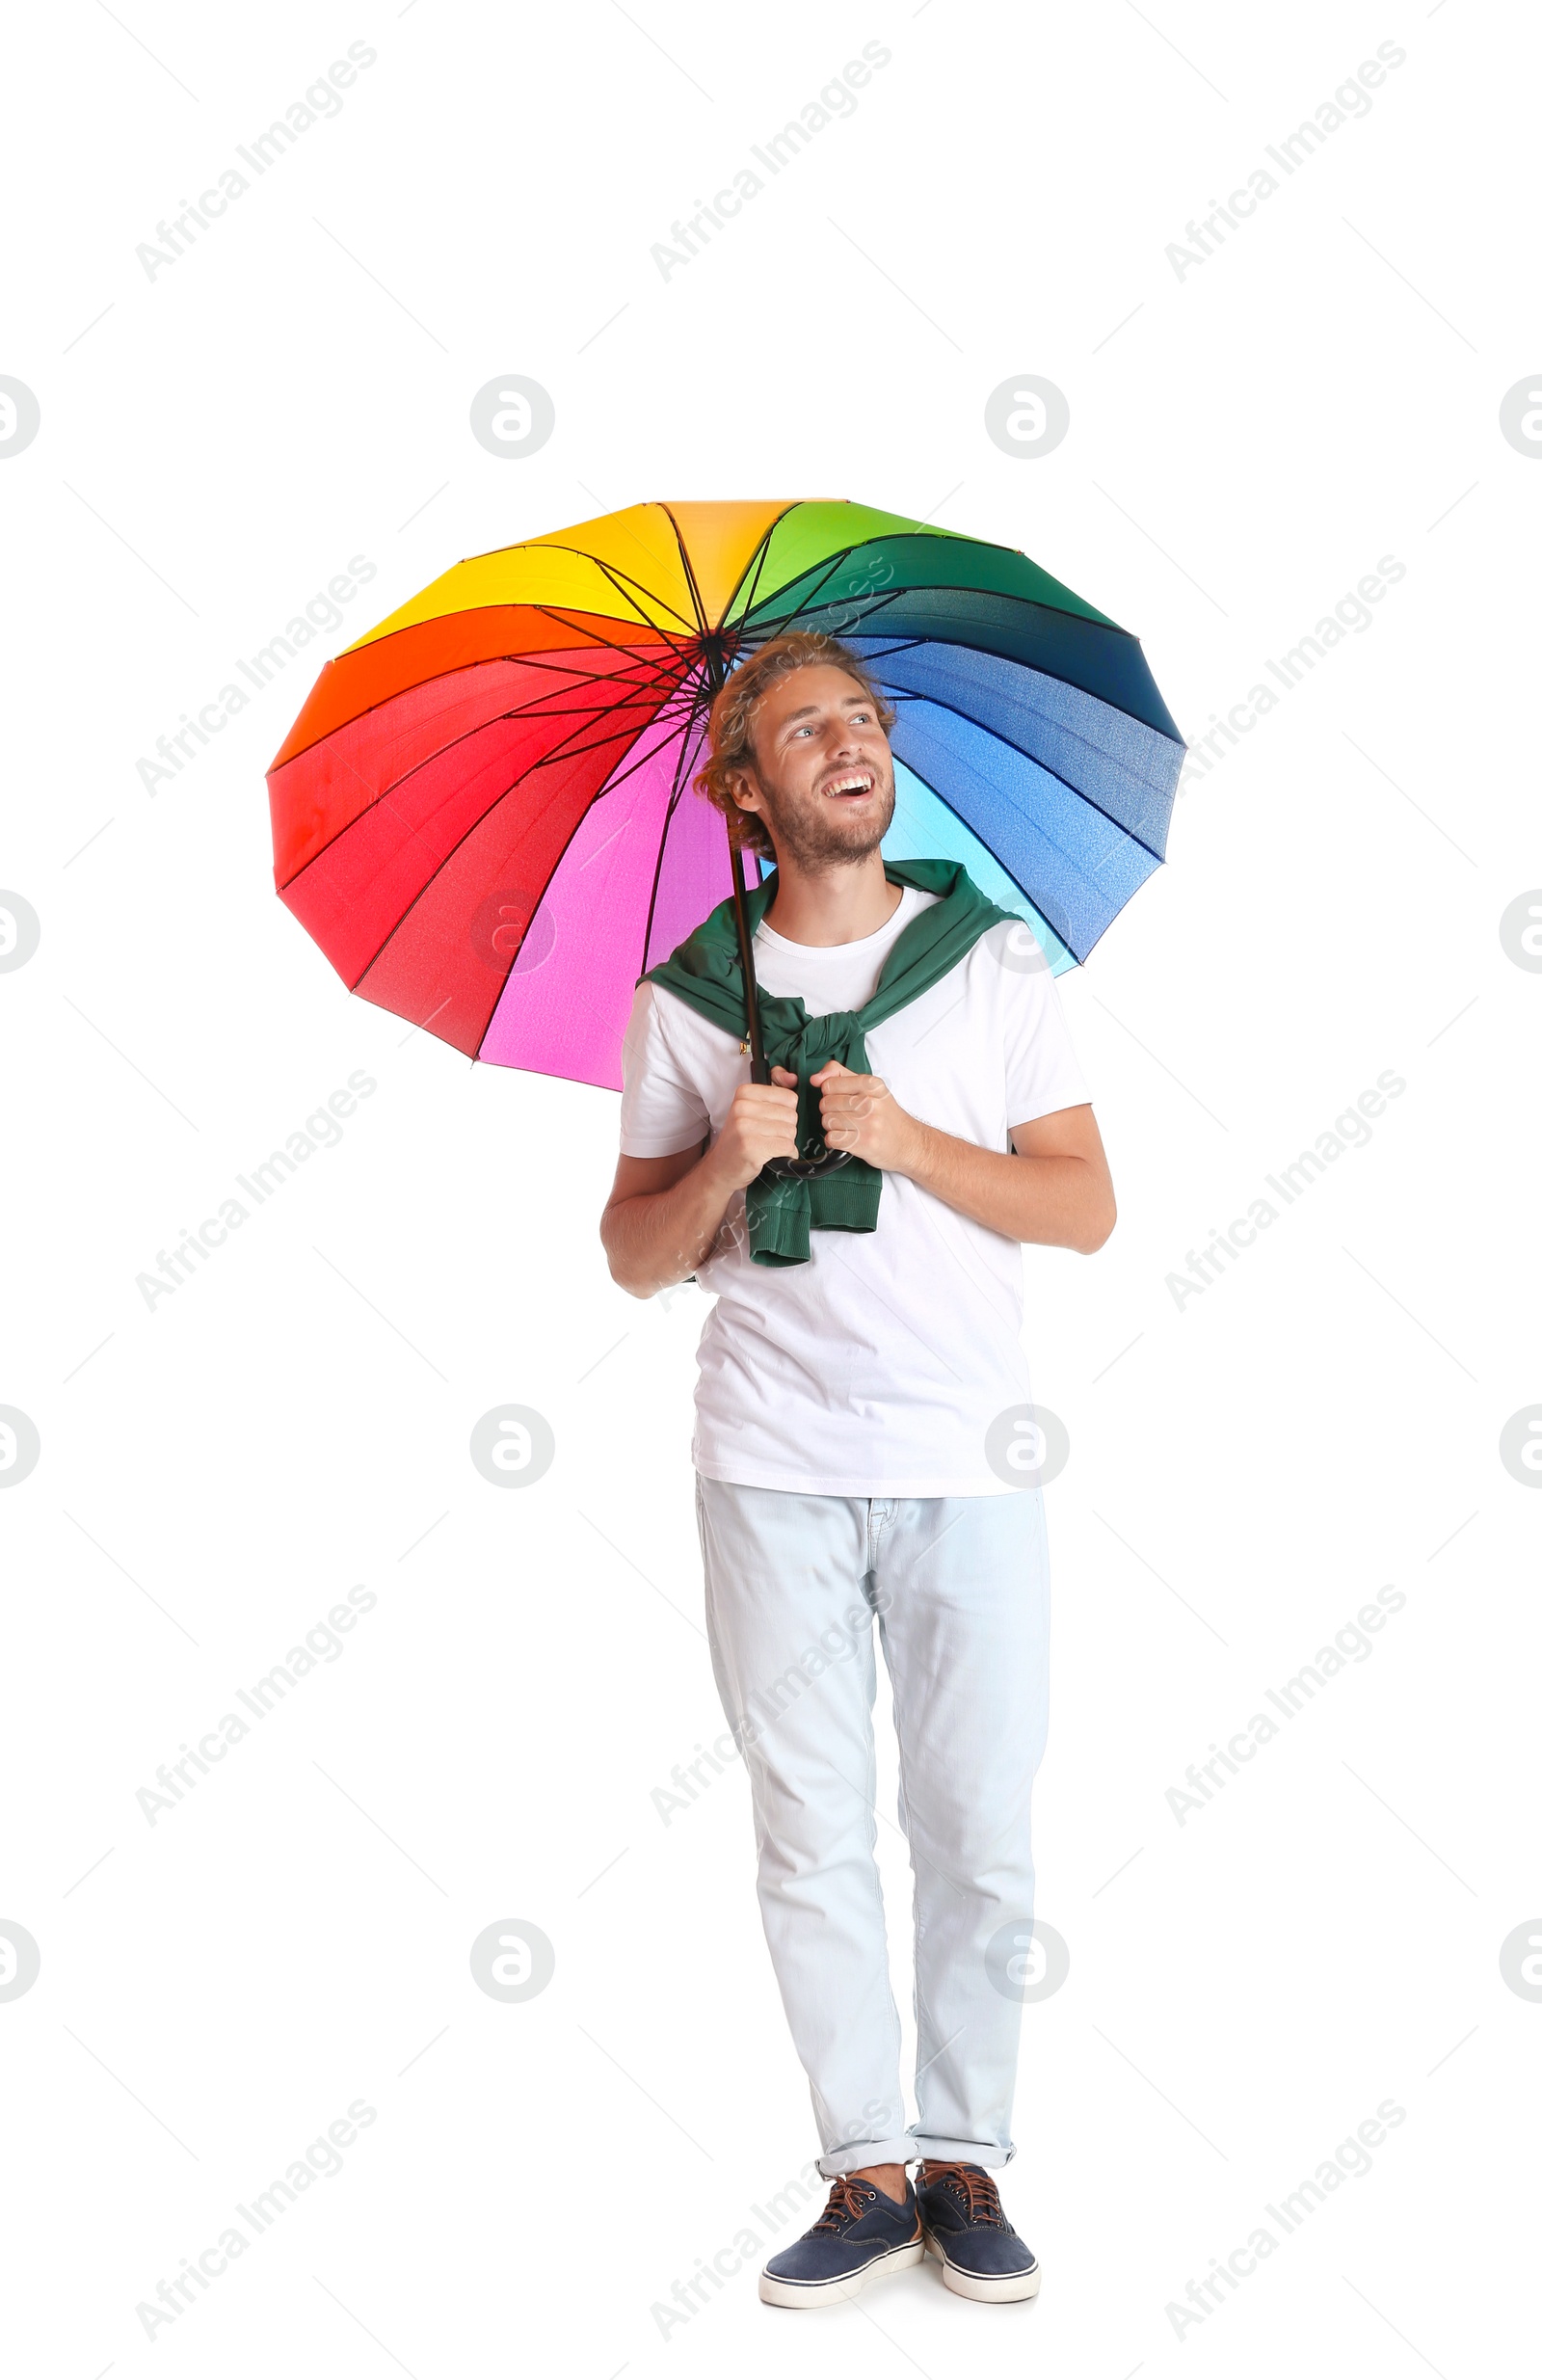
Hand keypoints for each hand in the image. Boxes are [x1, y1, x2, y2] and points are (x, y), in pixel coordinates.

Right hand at [710, 1067, 800, 1189]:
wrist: (721, 1167)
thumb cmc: (741, 1138)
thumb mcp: (754, 1108)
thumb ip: (775, 1088)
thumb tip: (793, 1078)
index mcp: (744, 1093)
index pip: (789, 1097)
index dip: (785, 1112)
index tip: (770, 1120)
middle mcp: (743, 1107)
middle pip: (791, 1115)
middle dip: (786, 1129)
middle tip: (768, 1136)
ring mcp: (745, 1127)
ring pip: (790, 1131)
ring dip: (785, 1142)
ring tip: (768, 1145)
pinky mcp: (751, 1147)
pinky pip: (786, 1146)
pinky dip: (786, 1153)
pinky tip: (773, 1155)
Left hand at [810, 1060, 921, 1171]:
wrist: (909, 1142)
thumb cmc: (886, 1115)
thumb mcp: (870, 1088)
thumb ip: (840, 1075)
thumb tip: (815, 1078)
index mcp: (872, 1084)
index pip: (830, 1083)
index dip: (830, 1093)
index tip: (842, 1099)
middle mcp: (870, 1102)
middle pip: (826, 1103)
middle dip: (830, 1111)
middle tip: (846, 1116)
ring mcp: (868, 1124)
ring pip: (827, 1121)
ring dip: (832, 1127)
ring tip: (848, 1127)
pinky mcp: (863, 1143)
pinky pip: (832, 1138)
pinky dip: (835, 1141)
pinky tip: (846, 1138)